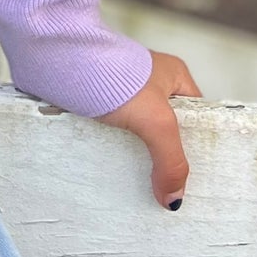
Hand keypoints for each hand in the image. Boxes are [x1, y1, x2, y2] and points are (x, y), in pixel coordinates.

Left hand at [99, 51, 200, 208]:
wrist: (59, 58)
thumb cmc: (113, 75)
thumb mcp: (156, 121)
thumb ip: (170, 160)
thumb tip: (173, 198)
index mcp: (174, 77)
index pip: (196, 117)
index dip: (197, 145)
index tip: (195, 176)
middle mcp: (150, 83)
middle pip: (166, 129)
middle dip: (165, 156)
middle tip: (168, 188)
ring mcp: (122, 93)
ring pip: (137, 134)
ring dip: (136, 156)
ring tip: (142, 187)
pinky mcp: (97, 102)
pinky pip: (112, 134)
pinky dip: (113, 151)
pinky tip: (113, 172)